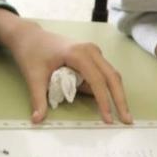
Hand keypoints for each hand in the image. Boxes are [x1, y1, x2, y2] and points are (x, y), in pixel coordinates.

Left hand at [0, 13, 131, 123]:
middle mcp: (91, 50)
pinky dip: (105, 88)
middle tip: (127, 119)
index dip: (104, 101)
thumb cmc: (32, 53)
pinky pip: (103, 74)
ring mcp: (93, 52)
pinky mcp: (92, 56)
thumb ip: (38, 99)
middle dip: (120, 99)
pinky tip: (102, 102)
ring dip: (115, 94)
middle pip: (112, 76)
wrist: (29, 37)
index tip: (107, 118)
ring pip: (111, 75)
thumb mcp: (33, 77)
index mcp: (78, 53)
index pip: (97, 80)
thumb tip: (38, 119)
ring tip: (119, 114)